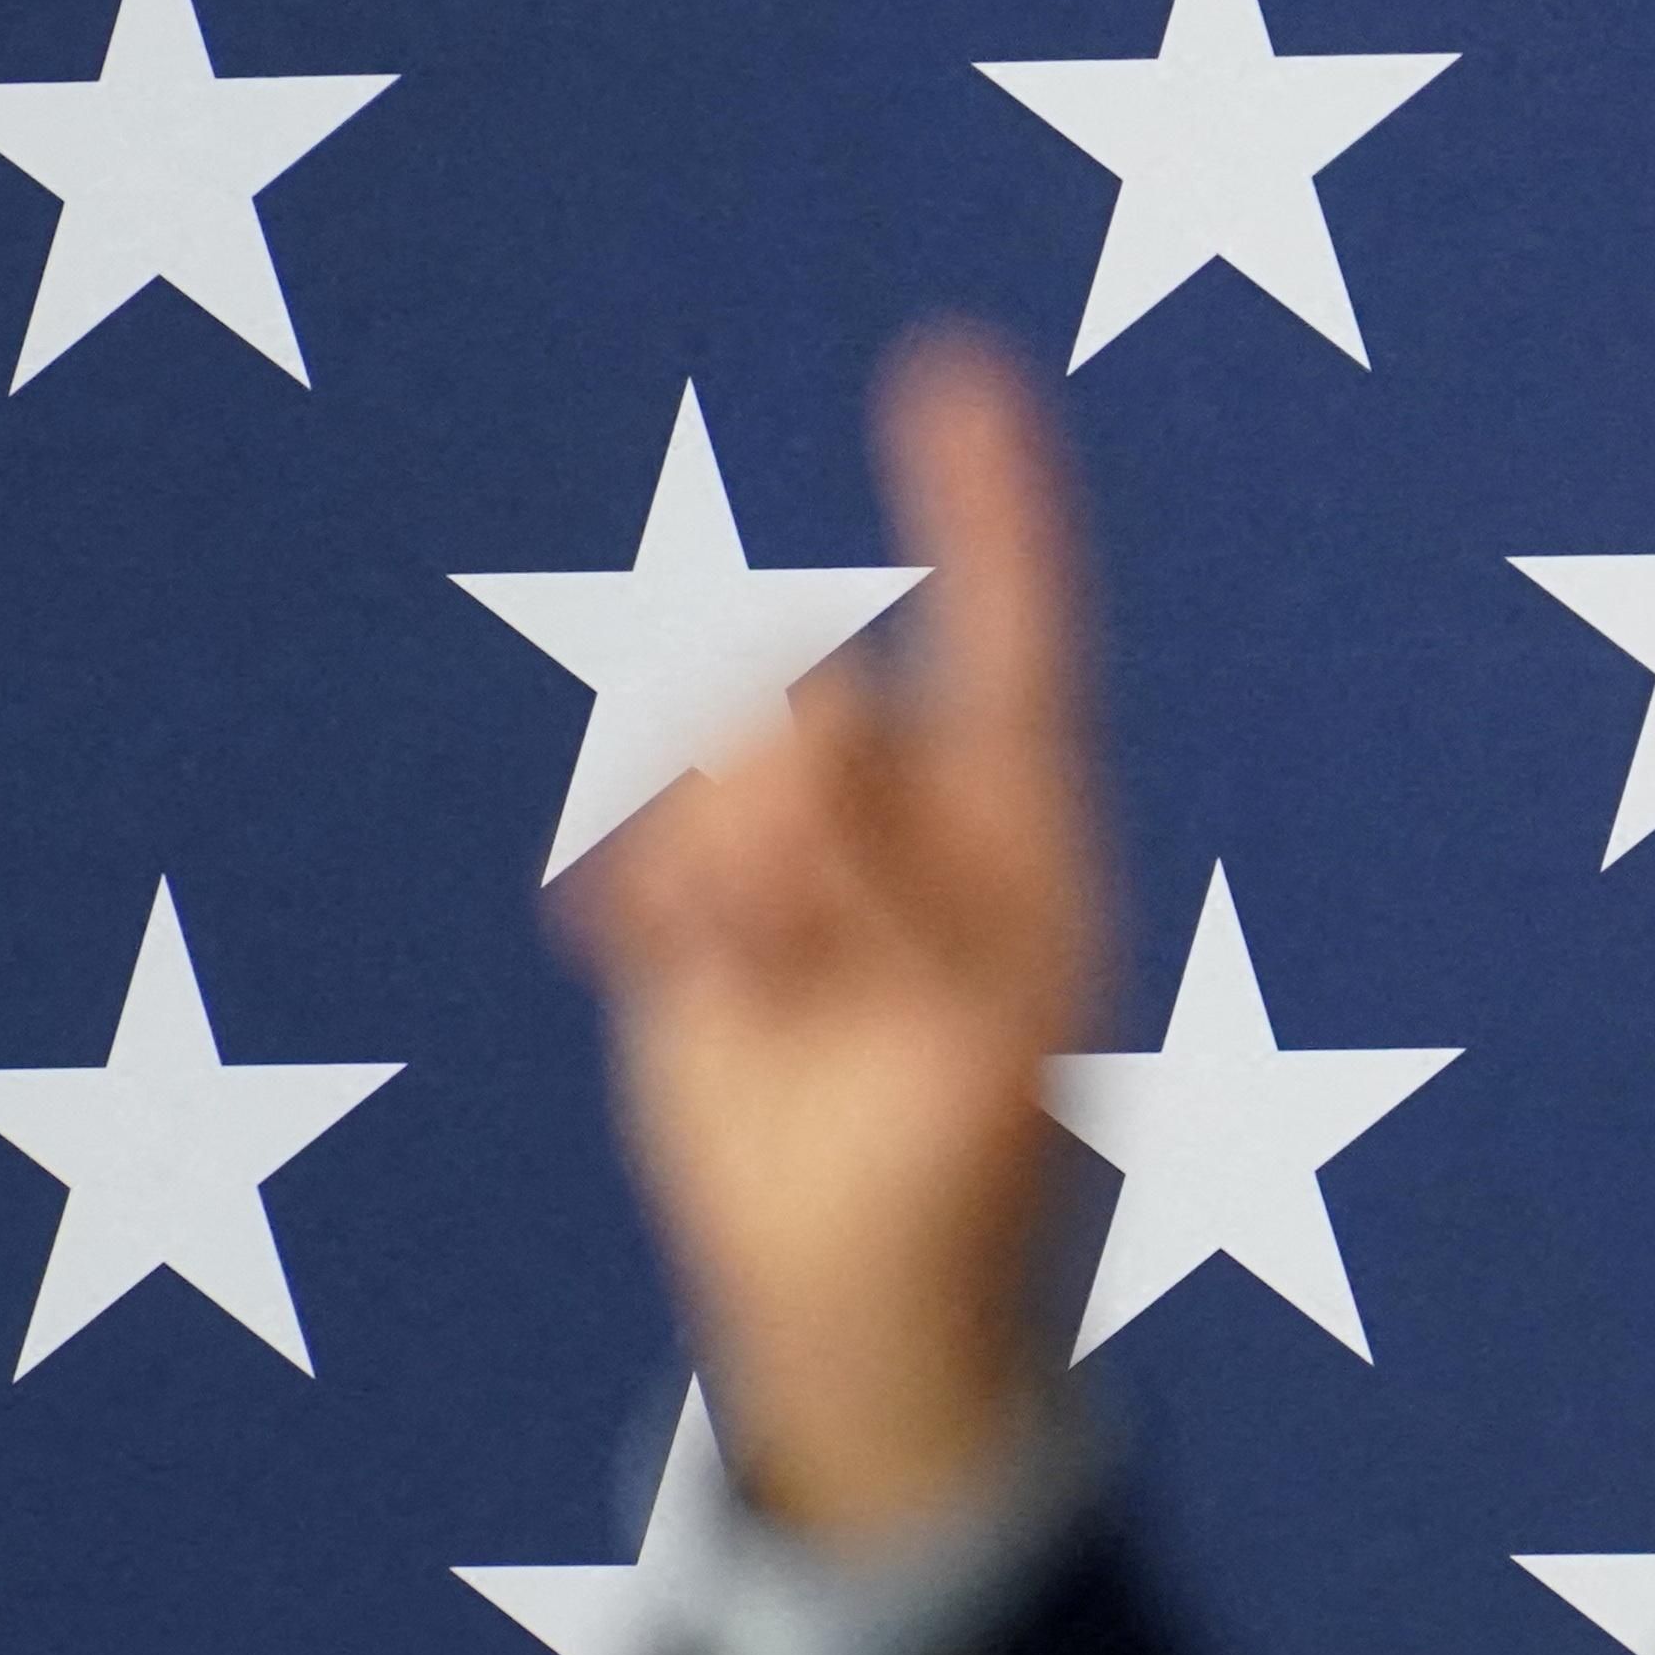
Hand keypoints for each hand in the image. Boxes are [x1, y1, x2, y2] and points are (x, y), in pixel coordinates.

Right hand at [554, 328, 1102, 1539]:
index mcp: (1023, 821)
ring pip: (706, 759)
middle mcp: (915, 810)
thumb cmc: (960, 1162)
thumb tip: (785, 717)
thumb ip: (880, 864)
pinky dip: (632, 902)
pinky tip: (648, 972)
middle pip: (807, 699)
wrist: (860, 1289)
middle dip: (774, 803)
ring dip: (703, 864)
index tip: (948, 365)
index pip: (1014, 628)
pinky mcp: (699, 909)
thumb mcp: (960, 1017)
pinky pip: (633, 840)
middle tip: (798, 935)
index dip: (982, 501)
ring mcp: (804, 855)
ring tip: (750, 980)